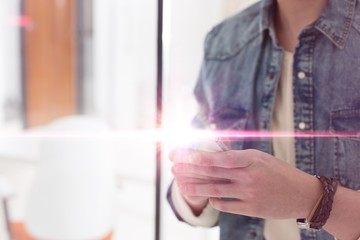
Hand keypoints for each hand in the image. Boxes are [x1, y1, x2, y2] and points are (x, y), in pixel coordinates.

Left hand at [169, 148, 321, 218]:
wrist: (304, 195)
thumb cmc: (280, 172)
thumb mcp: (261, 157)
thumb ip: (238, 156)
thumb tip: (215, 153)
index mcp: (251, 159)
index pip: (219, 157)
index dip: (198, 157)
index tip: (182, 154)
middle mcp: (248, 176)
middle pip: (213, 172)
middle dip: (190, 168)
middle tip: (173, 165)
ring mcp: (249, 194)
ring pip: (215, 189)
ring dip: (195, 186)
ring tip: (180, 183)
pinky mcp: (251, 209)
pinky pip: (226, 205)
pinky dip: (214, 200)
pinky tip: (206, 197)